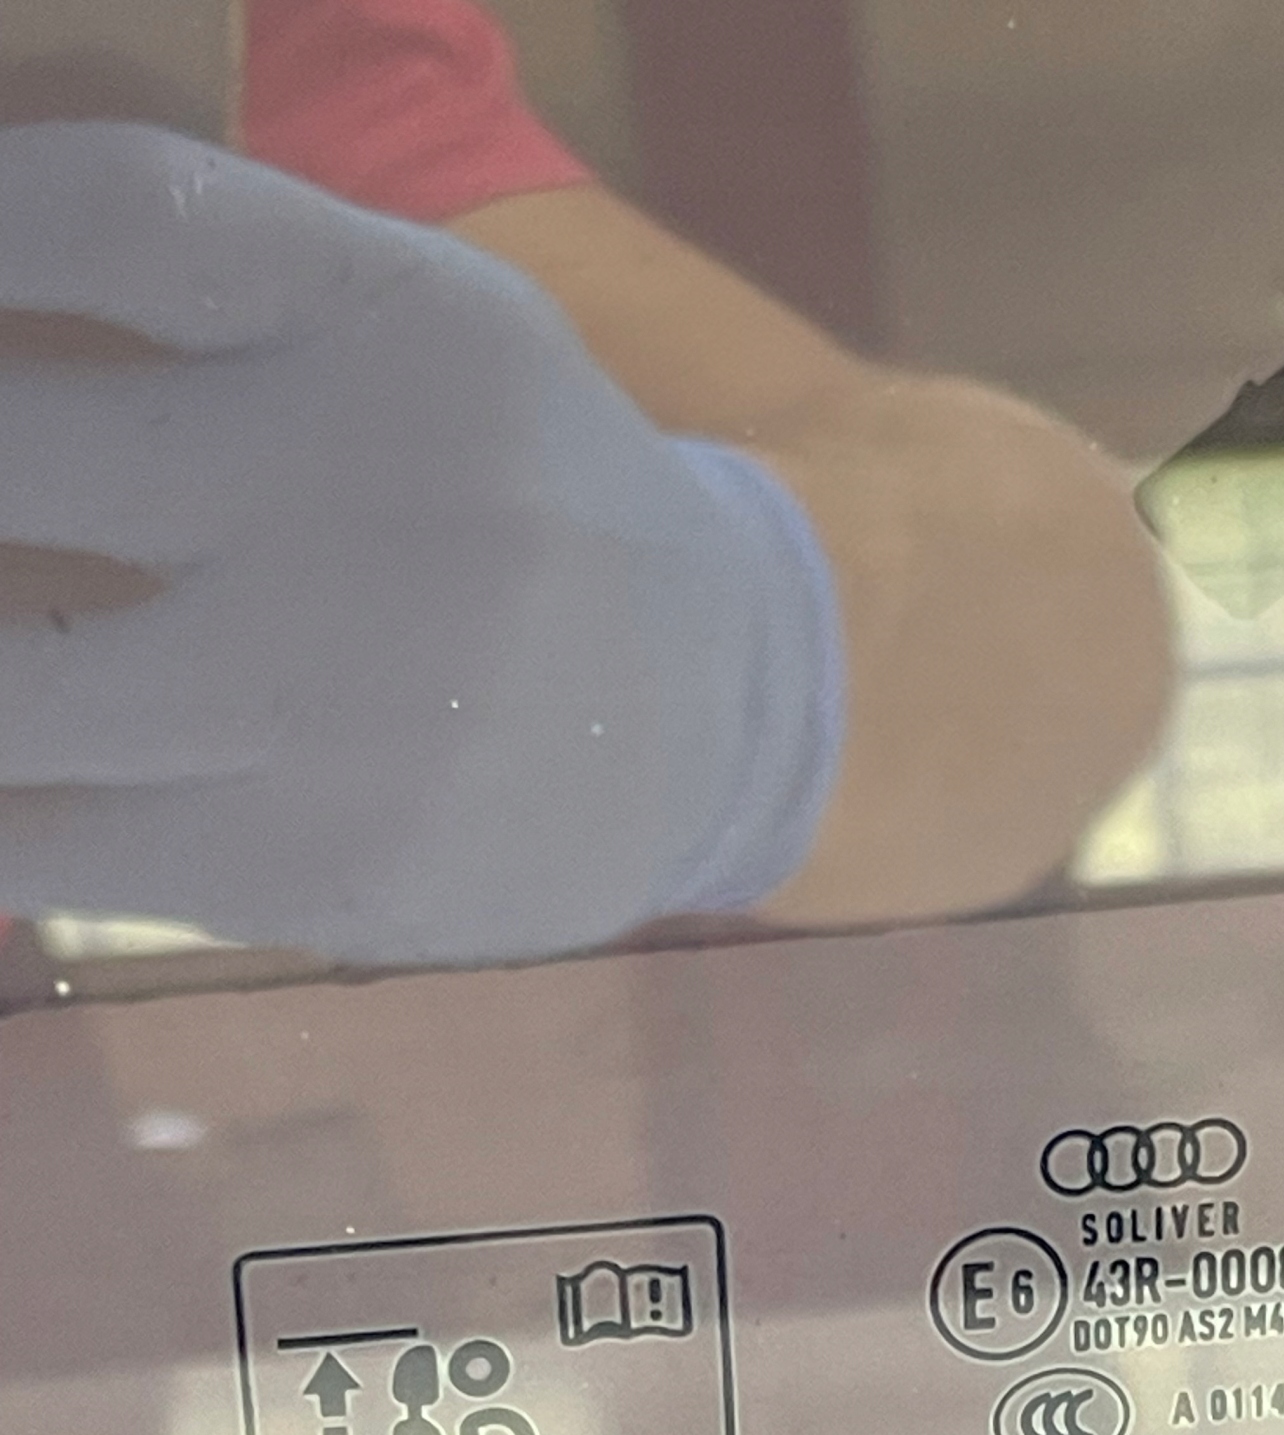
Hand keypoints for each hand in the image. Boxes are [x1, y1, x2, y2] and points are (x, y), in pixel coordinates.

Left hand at [0, 123, 842, 964]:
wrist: (716, 720)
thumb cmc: (520, 507)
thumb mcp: (436, 335)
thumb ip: (240, 298)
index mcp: (402, 329)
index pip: (121, 219)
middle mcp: (375, 502)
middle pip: (17, 454)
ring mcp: (345, 702)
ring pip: (11, 695)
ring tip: (10, 655)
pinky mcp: (322, 867)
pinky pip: (59, 849)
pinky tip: (18, 783)